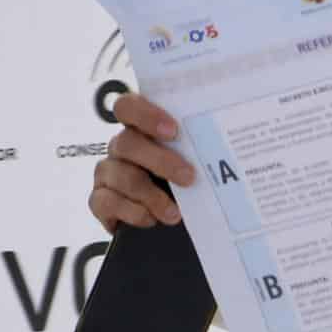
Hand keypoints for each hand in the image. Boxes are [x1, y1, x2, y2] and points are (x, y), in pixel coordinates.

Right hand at [88, 92, 196, 234]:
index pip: (128, 106)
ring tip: (175, 213)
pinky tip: (151, 219)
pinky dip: (133, 212)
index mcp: (140, 128)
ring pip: (121, 175)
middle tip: (189, 177)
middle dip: (161, 161)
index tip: (174, 131)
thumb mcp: (190, 160)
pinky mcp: (100, 199)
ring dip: (151, 195)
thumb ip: (198, 146)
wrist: (165, 224)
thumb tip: (231, 139)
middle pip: (128, 143)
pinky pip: (107, 202)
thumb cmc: (182, 182)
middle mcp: (120, 146)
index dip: (146, 114)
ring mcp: (107, 172)